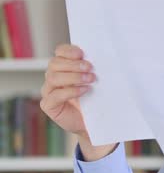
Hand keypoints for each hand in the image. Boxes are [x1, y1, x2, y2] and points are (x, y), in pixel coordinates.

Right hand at [40, 44, 115, 160]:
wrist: (94, 122)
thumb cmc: (96, 98)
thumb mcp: (96, 80)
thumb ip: (94, 68)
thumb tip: (105, 56)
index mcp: (64, 66)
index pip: (60, 52)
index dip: (68, 50)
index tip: (82, 53)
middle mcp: (54, 76)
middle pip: (54, 63)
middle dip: (73, 64)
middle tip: (90, 68)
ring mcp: (49, 91)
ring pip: (53, 77)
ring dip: (73, 77)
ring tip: (90, 80)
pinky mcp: (49, 105)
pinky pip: (55, 95)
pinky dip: (70, 91)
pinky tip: (84, 91)